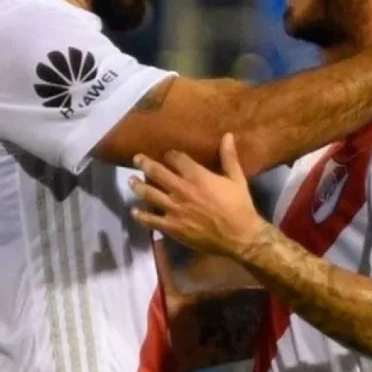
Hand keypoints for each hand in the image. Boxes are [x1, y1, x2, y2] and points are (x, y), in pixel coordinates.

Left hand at [129, 134, 264, 258]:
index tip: (167, 154)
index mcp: (197, 176)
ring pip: (149, 194)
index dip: (170, 154)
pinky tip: (134, 211)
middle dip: (145, 164)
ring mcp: (174, 209)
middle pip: (157, 172)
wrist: (239, 236)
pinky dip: (141, 215)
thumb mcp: (236, 179)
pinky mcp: (172, 227)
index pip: (176, 158)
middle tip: (136, 159)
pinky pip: (151, 219)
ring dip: (138, 186)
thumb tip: (228, 135)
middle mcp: (181, 190)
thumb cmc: (239, 206)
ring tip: (131, 181)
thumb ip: (229, 157)